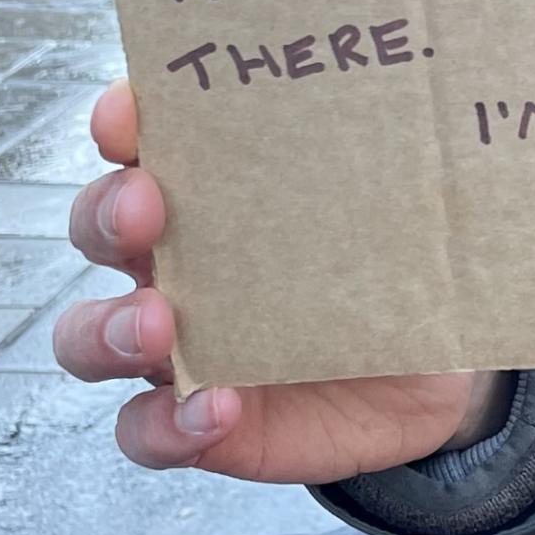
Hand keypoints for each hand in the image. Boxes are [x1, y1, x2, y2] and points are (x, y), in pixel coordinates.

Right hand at [55, 84, 503, 480]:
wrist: (439, 379)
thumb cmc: (402, 269)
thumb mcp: (407, 214)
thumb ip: (397, 171)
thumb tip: (444, 104)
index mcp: (217, 190)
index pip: (143, 141)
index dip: (123, 123)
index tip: (125, 118)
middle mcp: (179, 260)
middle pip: (100, 228)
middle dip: (108, 214)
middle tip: (147, 211)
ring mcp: (180, 346)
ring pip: (90, 334)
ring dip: (108, 327)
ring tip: (157, 327)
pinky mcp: (199, 423)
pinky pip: (147, 430)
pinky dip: (166, 424)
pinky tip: (212, 412)